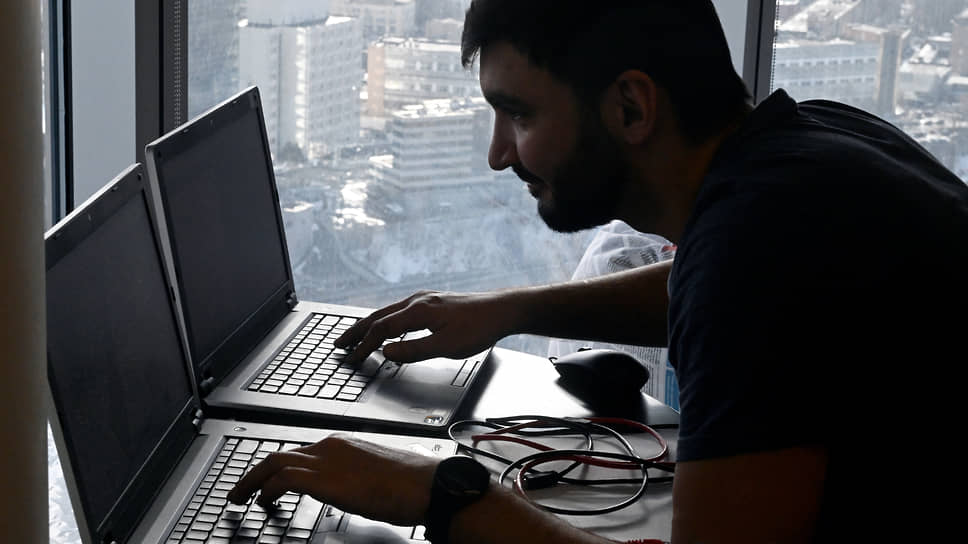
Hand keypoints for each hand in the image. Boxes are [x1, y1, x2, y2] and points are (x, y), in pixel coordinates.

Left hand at [227, 435, 439, 525]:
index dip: (280, 469)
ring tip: (241, 497)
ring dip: (253, 481)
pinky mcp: (323, 478)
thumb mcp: (375, 476)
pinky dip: (267, 490)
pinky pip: (283, 480)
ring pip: (275, 463)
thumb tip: (347, 492)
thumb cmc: (410, 483)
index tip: (270, 482)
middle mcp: (330, 446)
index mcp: (342, 444)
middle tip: (242, 490)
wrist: (424, 483)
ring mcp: (325, 460)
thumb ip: (354, 479)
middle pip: (281, 454)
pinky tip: (265, 503)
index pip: (301, 453)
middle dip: (256, 472)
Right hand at [335, 290, 516, 363]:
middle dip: (357, 331)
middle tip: (339, 343)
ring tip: (356, 336)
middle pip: (379, 316)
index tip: (351, 358)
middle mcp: (418, 301)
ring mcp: (425, 300)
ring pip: (388, 312)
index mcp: (419, 311)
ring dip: (369, 325)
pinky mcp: (433, 303)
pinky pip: (400, 311)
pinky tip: (387, 327)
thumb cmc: (479, 327)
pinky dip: (385, 321)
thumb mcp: (447, 345)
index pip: (382, 328)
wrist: (503, 310)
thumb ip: (415, 350)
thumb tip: (387, 351)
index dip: (364, 344)